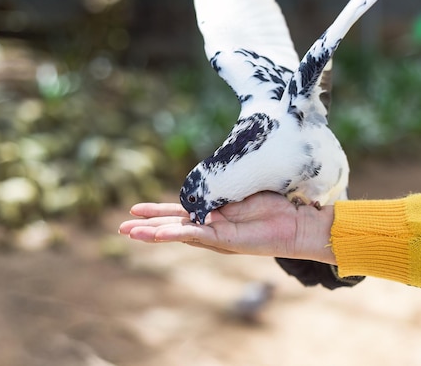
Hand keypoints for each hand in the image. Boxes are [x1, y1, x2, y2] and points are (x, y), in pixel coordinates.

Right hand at [118, 191, 336, 263]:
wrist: (299, 221)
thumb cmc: (277, 204)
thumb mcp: (241, 188)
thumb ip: (222, 186)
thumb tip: (206, 179)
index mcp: (214, 214)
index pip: (180, 212)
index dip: (158, 211)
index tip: (136, 210)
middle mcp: (212, 227)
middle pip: (173, 226)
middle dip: (147, 227)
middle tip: (121, 228)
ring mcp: (216, 235)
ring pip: (178, 233)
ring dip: (153, 233)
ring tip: (129, 233)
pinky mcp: (225, 240)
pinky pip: (195, 235)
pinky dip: (174, 234)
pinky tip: (156, 234)